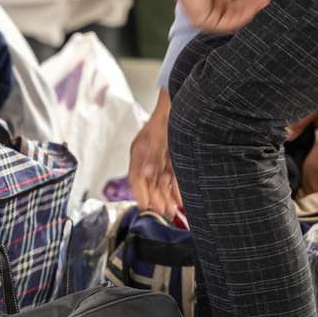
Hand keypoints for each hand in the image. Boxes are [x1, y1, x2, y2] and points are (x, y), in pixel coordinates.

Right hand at [128, 91, 182, 219]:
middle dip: (155, 198)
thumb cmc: (167, 116)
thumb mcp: (160, 135)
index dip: (139, 192)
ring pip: (161, 183)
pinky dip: (176, 189)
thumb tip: (148, 174)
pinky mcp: (172, 160)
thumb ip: (154, 155)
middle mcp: (148, 158)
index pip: (135, 177)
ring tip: (173, 211)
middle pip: (149, 183)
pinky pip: (173, 178)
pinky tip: (180, 200)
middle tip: (163, 212)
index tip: (144, 206)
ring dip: (166, 197)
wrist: (182, 103)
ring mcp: (160, 160)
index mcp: (139, 152)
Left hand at [168, 0, 271, 35]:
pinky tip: (253, 7)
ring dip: (250, 11)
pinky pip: (227, 23)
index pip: (235, 7)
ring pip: (233, 20)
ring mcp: (206, 18)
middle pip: (236, 14)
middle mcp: (209, 11)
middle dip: (252, 6)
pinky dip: (242, 16)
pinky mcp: (204, 20)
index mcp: (212, 2)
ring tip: (262, 1)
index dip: (250, 1)